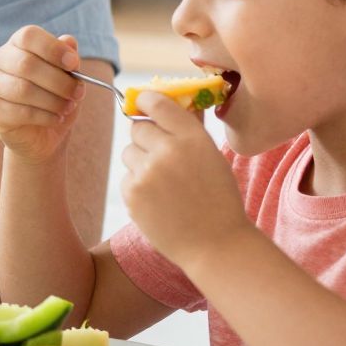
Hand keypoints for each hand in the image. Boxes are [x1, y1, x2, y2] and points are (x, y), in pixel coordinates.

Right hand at [0, 26, 85, 163]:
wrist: (41, 132)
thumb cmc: (54, 96)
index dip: (52, 48)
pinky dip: (45, 116)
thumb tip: (68, 41)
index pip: (28, 36)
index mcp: (17, 44)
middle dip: (59, 81)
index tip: (74, 63)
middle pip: (26, 64)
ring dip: (53, 101)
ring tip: (68, 107)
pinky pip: (20, 112)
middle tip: (78, 92)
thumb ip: (68, 58)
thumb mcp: (68, 76)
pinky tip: (56, 118)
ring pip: (23, 89)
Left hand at [120, 92, 250, 269]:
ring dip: (140, 161)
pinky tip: (158, 200)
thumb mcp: (212, 156)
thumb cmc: (218, 199)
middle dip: (145, 137)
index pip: (157, 103)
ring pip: (129, 152)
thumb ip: (188, 130)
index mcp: (192, 137)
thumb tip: (166, 103)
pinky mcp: (132, 194)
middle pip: (137, 128)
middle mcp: (167, 150)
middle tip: (159, 154)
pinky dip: (137, 185)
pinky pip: (126, 177)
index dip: (146, 101)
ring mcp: (147, 173)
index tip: (142, 103)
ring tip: (163, 182)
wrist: (216, 244)